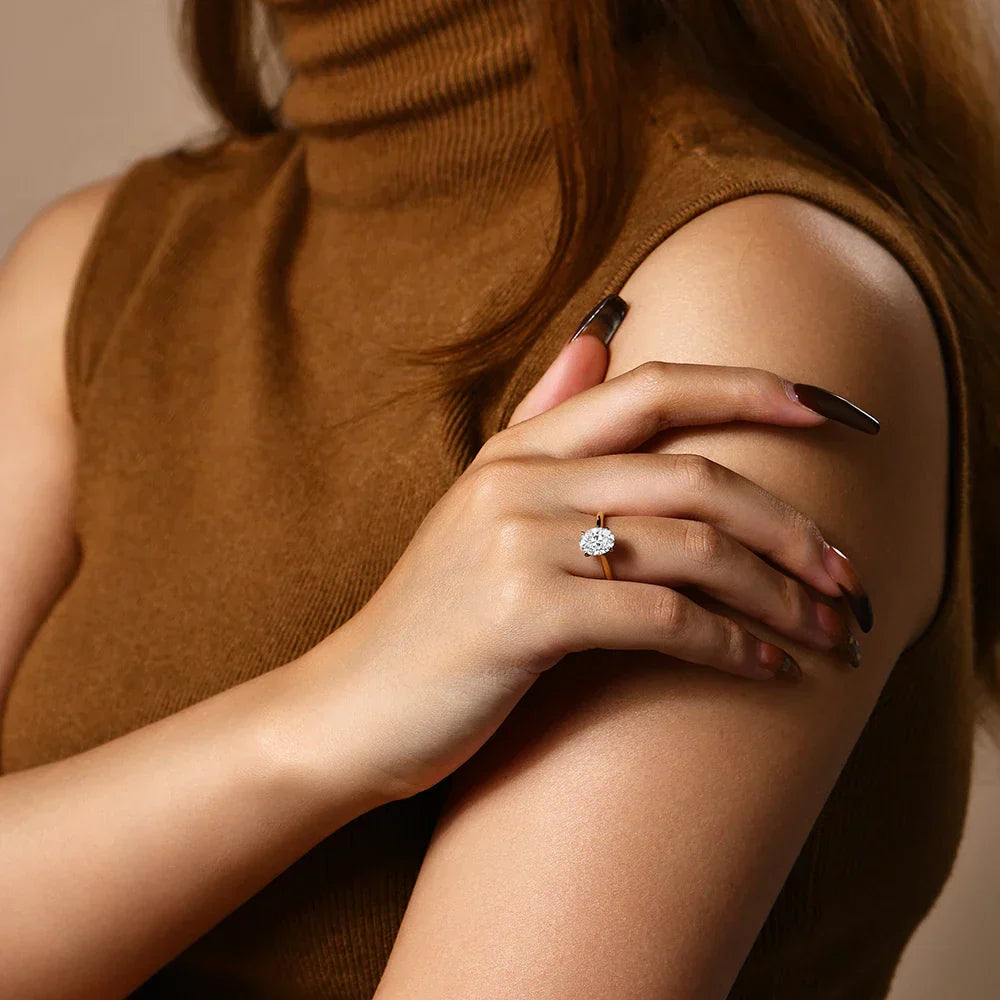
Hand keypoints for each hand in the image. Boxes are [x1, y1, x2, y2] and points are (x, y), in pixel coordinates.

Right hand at [336, 300, 875, 799]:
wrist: (352, 705)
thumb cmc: (433, 617)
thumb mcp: (479, 504)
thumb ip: (540, 418)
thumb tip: (596, 336)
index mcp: (518, 452)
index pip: (651, 389)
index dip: (747, 387)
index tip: (825, 407)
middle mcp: (520, 482)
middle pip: (694, 474)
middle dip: (788, 521)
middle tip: (845, 570)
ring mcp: (519, 544)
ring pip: (690, 545)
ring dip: (775, 591)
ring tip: (821, 628)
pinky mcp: (523, 616)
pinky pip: (659, 616)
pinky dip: (727, 644)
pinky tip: (763, 669)